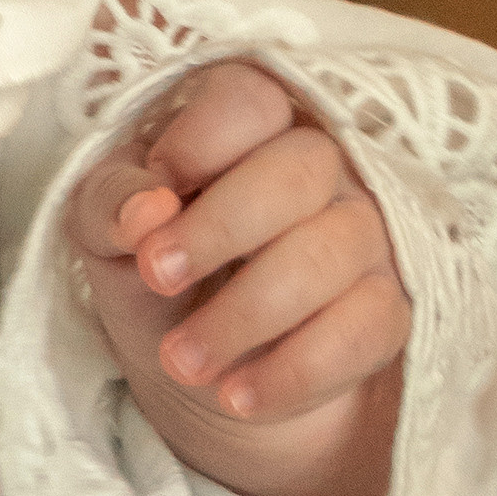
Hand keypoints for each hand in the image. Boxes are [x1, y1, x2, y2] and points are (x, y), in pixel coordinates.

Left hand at [68, 59, 407, 495]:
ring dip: (247, 315)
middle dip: (220, 230)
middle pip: (300, 170)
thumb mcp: (108, 239)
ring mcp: (366, 235)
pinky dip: (294, 371)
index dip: (200, 144)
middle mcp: (322, 166)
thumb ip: (109, 206)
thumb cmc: (160, 280)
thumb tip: (144, 211)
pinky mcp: (388, 309)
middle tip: (157, 279)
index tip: (151, 207)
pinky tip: (238, 396)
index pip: (251, 100)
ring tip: (182, 362)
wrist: (210, 380)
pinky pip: (364, 330)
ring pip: (331, 256)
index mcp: (248, 128)